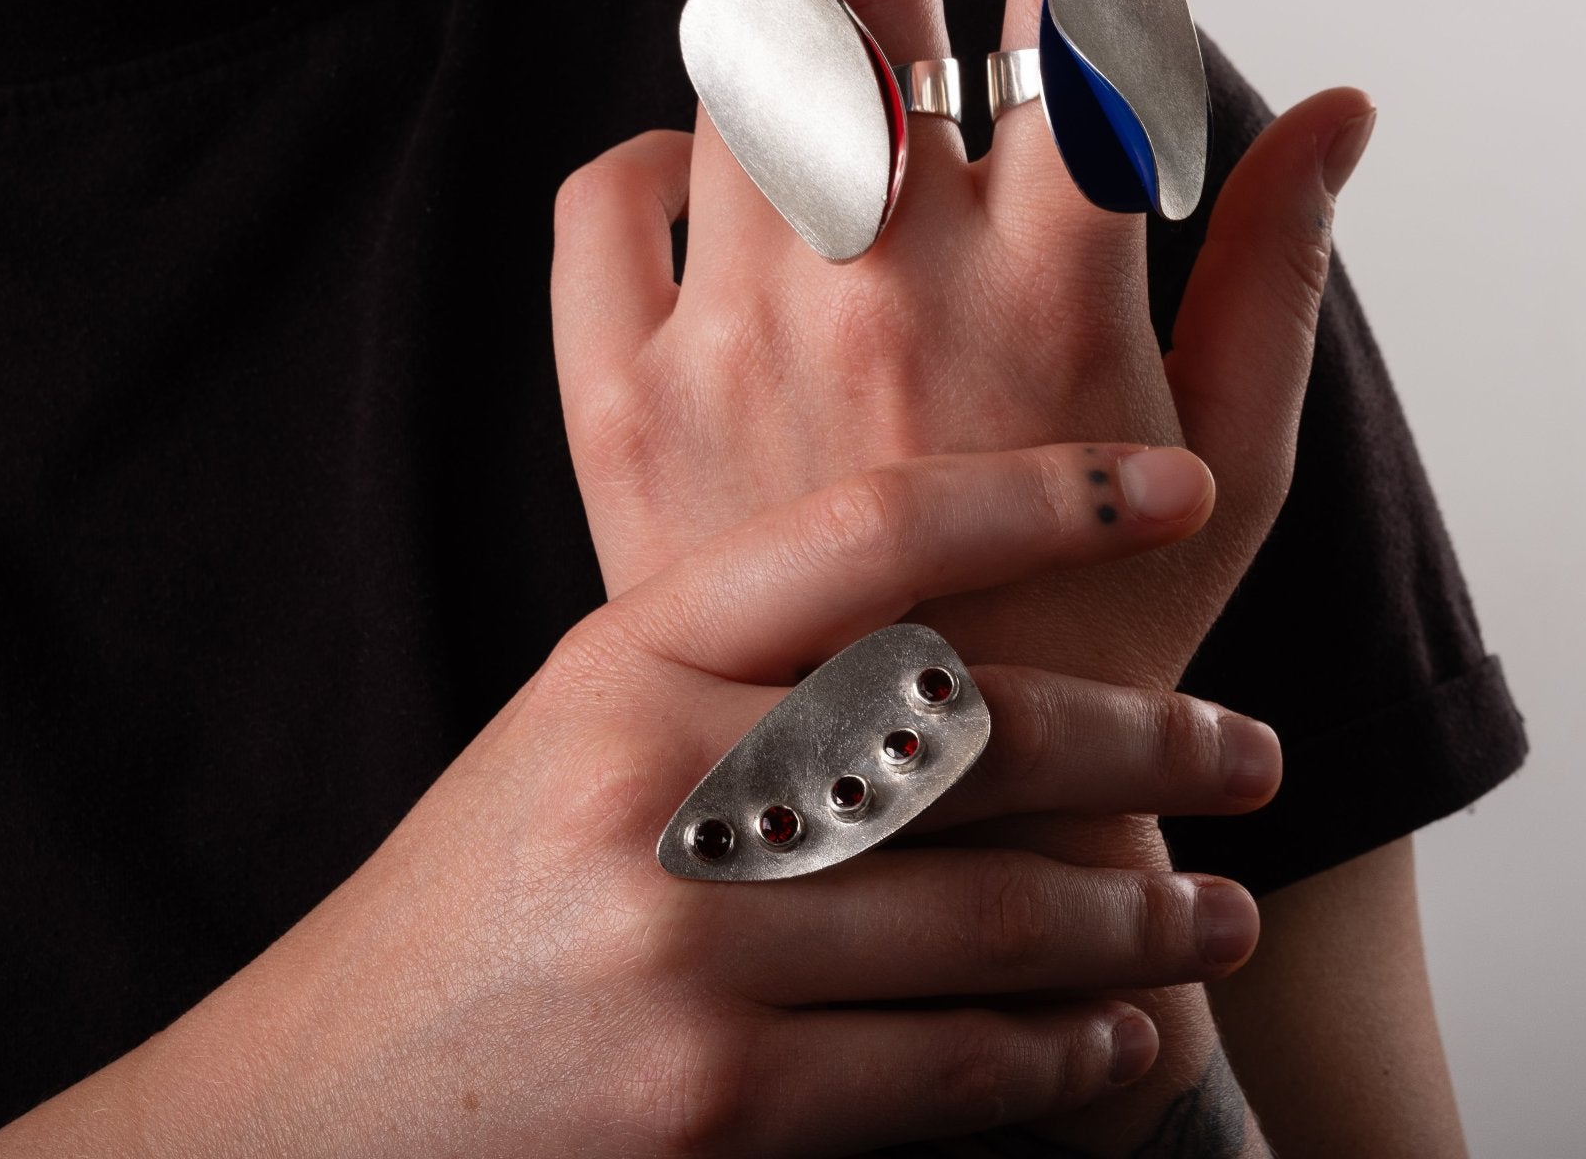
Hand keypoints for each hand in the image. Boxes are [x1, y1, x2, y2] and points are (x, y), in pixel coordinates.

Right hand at [0, 445, 1281, 1158]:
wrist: (326, 1096)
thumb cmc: (492, 888)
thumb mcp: (585, 719)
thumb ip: (747, 646)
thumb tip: (963, 605)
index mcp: (624, 654)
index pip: (870, 533)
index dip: (1042, 496)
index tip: (1173, 488)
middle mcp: (652, 783)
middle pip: (970, 731)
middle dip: (1150, 744)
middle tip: (1258, 751)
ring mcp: (683, 950)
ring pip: (991, 915)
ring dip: (1141, 918)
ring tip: (1225, 911)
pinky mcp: (712, 1106)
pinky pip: (952, 1067)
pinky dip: (1066, 1054)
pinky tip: (1124, 1036)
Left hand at [554, 0, 1373, 691]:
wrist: (920, 840)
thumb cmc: (1106, 649)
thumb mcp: (1238, 464)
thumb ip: (1279, 262)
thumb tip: (1344, 98)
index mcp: (1064, 279)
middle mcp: (894, 278)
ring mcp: (739, 335)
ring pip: (731, 63)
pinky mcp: (621, 407)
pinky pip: (602, 199)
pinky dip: (647, 156)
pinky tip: (692, 174)